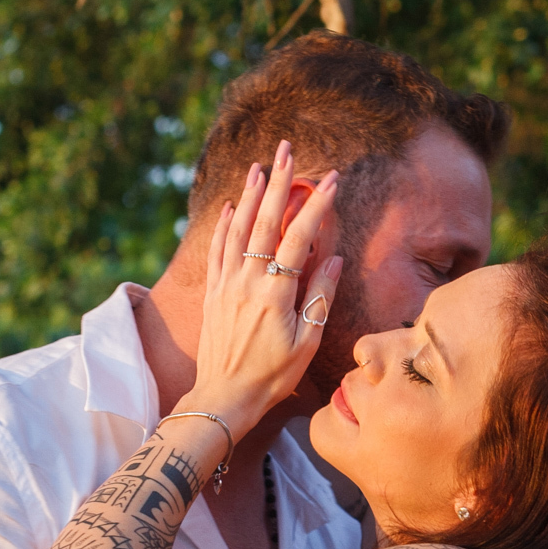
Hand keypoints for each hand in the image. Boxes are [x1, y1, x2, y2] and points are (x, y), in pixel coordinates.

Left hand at [181, 140, 342, 440]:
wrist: (224, 398)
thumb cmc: (272, 376)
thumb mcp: (307, 342)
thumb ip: (320, 297)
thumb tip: (333, 258)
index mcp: (275, 293)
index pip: (299, 238)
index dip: (316, 206)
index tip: (331, 180)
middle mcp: (247, 281)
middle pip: (264, 221)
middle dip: (277, 182)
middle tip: (286, 150)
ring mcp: (227, 285)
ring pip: (237, 229)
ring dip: (248, 195)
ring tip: (258, 166)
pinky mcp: (214, 293)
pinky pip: (218, 250)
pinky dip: (224, 225)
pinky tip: (229, 207)